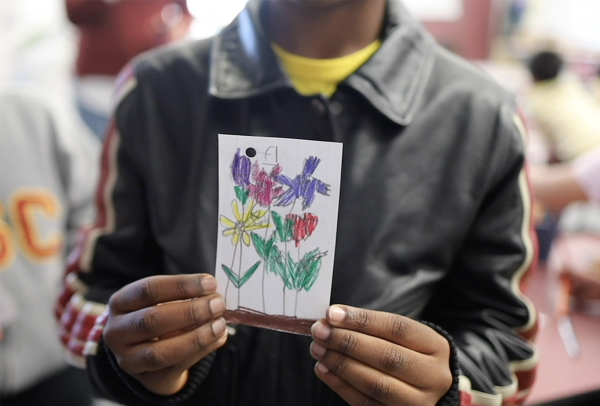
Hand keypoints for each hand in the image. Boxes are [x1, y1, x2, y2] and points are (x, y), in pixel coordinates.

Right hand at [104, 274, 227, 395]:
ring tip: (220, 324)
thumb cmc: (158, 315)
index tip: (210, 283)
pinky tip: (218, 338)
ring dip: (197, 337)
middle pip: (151, 320)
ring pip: (161, 352)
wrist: (144, 353)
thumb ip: (183, 295)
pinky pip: (176, 366)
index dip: (181, 285)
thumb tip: (214, 294)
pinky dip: (201, 351)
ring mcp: (128, 359)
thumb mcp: (161, 300)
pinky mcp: (146, 378)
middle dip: (190, 311)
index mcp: (120, 303)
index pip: (148, 289)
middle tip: (218, 304)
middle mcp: (117, 332)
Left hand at [310, 305, 451, 405]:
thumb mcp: (405, 338)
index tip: (332, 313)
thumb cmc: (411, 356)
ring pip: (376, 384)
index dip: (362, 319)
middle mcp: (433, 376)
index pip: (397, 328)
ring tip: (318, 349)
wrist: (432, 391)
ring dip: (340, 364)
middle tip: (319, 331)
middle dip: (347, 342)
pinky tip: (323, 369)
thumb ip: (373, 329)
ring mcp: (419, 402)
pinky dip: (340, 385)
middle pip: (387, 357)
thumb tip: (332, 319)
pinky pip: (366, 403)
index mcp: (435, 346)